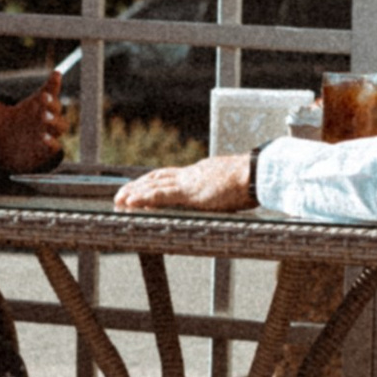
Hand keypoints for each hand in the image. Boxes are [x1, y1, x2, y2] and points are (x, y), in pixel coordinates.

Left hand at [0, 66, 66, 172]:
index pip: (49, 90)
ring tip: (44, 117)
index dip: (53, 82)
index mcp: (35, 104)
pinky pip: (55, 147)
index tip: (55, 74)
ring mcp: (48, 134)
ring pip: (60, 126)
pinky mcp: (47, 151)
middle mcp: (45, 117)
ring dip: (54, 121)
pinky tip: (44, 139)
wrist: (0, 154)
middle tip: (44, 97)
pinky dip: (52, 143)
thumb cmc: (0, 128)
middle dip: (52, 102)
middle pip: (56, 107)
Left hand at [114, 152, 253, 212]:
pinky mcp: (189, 192)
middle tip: (122, 193)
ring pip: (154, 185)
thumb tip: (229, 196)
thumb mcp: (233, 186)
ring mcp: (188, 182)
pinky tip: (131, 202)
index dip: (153, 180)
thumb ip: (224, 190)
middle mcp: (190, 175)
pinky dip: (144, 198)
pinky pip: (160, 195)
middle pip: (156, 178)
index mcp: (200, 173)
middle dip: (138, 185)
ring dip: (134, 192)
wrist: (256, 174)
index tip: (142, 184)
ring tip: (120, 199)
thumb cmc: (251, 181)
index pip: (170, 176)